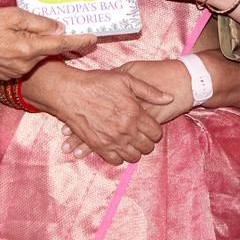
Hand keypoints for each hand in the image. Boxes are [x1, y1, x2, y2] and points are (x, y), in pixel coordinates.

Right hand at [0, 7, 95, 78]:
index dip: (79, 41)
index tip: (94, 39)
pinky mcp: (8, 75)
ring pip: (36, 56)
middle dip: (48, 39)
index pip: (61, 44)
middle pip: (48, 50)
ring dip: (34, 45)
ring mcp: (16, 72)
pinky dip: (24, 52)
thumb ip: (39, 22)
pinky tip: (8, 42)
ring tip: (13, 32)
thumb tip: (59, 27)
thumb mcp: (13, 15)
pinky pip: (24, 62)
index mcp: (28, 48)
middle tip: (39, 25)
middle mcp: (25, 64)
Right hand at [31, 65, 173, 165]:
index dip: (155, 130)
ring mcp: (112, 140)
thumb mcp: (126, 79)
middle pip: (146, 147)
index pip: (155, 132)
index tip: (150, 126)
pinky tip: (118, 146)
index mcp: (134, 113)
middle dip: (147, 141)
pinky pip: (115, 160)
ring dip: (135, 150)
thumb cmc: (97, 82)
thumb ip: (149, 91)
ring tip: (131, 141)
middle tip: (142, 134)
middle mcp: (125, 130)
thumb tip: (170, 98)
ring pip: (133, 156)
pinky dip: (119, 156)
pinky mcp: (98, 146)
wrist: (70, 92)